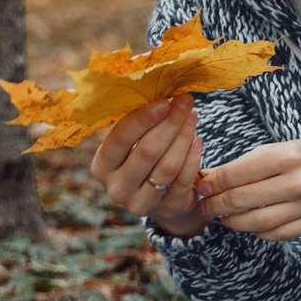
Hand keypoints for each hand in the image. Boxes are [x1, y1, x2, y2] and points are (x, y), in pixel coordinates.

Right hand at [92, 95, 207, 236]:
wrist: (163, 200)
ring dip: (183, 137)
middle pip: (147, 151)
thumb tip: (162, 90)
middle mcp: (116, 187)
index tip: (165, 100)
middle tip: (186, 102)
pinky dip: (193, 157)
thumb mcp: (133, 145)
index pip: (121, 138)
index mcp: (102, 166)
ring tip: (193, 117)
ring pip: (167, 166)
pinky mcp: (167, 209)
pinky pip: (184, 180)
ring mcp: (140, 203)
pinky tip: (197, 140)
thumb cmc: (145, 161)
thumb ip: (139, 124)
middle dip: (170, 123)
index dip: (144, 118)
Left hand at [195, 140, 300, 240]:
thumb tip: (210, 178)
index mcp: (288, 155)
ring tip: (225, 218)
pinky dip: (257, 232)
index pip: (237, 174)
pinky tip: (250, 226)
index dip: (213, 183)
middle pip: (242, 199)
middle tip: (205, 207)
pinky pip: (276, 234)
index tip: (202, 187)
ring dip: (233, 222)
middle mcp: (299, 181)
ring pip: (257, 222)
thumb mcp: (285, 149)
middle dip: (216, 205)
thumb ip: (249, 163)